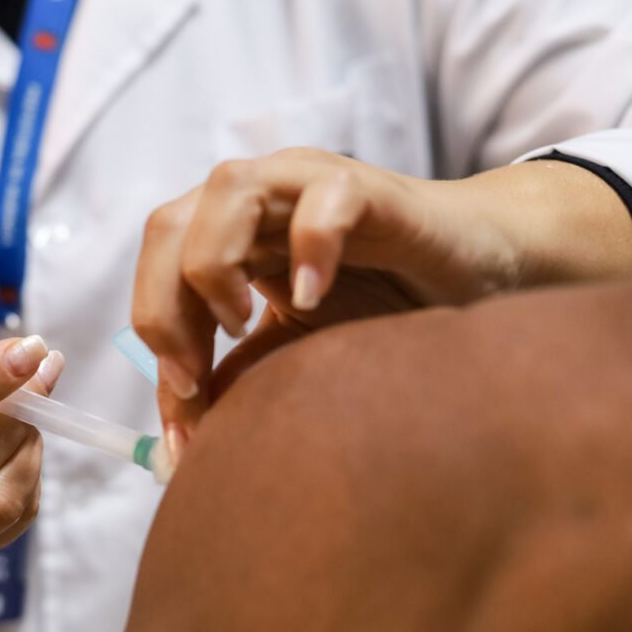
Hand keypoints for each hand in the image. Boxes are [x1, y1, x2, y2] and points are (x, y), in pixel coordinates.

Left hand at [131, 148, 525, 442]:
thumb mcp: (291, 352)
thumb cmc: (381, 308)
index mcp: (222, 233)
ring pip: (226, 189)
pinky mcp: (370, 189)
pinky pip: (325, 198)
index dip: (153, 333)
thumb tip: (181, 449)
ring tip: (242, 325)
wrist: (478, 272)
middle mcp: (254, 197)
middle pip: (167, 227)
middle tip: (190, 377)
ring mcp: (307, 183)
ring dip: (214, 265)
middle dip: (162, 305)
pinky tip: (311, 298)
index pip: (156, 269)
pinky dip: (308, 246)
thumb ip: (232, 382)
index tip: (180, 406)